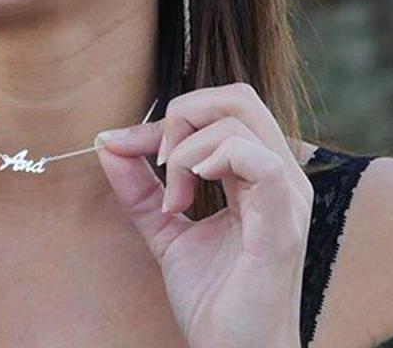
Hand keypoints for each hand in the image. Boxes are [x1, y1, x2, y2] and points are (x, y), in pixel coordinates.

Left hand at [94, 82, 310, 347]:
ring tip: (174, 196)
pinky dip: (214, 158)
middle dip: (183, 116)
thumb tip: (106, 140)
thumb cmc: (212, 296)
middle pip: (236, 96)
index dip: (166, 119)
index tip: (123, 146)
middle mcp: (279, 175)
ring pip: (239, 118)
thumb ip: (138, 185)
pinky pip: (258, 160)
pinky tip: (190, 189)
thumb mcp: (164, 228)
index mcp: (258, 173)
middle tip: (160, 162)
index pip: (219, 109)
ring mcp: (286, 197)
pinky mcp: (282, 224)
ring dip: (187, 147)